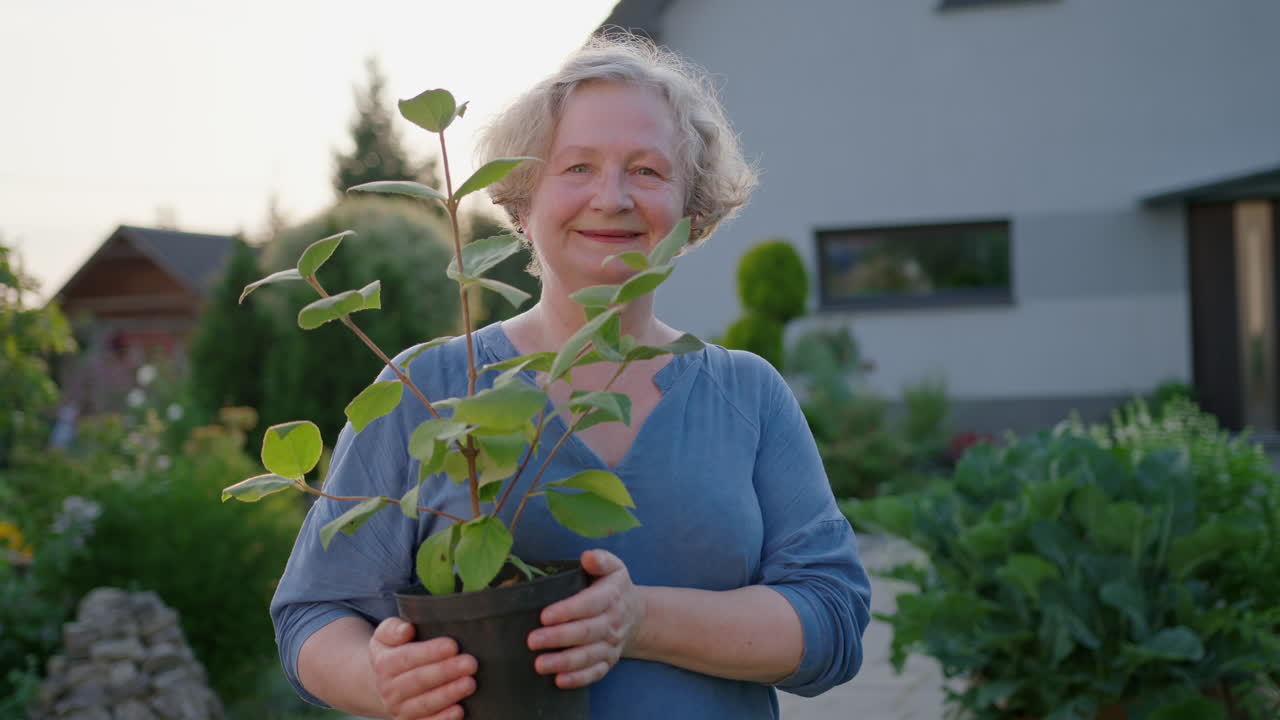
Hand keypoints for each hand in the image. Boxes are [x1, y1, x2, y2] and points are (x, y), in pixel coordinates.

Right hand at [369, 617, 476, 719]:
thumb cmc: (395, 652)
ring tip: (470, 683)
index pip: (408, 657)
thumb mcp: (386, 636)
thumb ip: (393, 629)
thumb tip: (406, 630)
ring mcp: (399, 709)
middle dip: (446, 671)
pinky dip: (443, 719)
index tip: (453, 646)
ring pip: (425, 704)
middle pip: (419, 680)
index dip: (431, 652)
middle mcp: (389, 689)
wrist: (386, 684)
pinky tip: (459, 710)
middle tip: (470, 663)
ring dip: (448, 694)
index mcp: (384, 663)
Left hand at [527, 549, 645, 688]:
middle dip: (558, 638)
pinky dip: (578, 679)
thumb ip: (601, 560)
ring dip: (564, 662)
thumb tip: (587, 556)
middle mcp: (613, 622)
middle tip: (532, 641)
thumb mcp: (614, 568)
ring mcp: (611, 645)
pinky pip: (595, 673)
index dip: (568, 611)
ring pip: (588, 656)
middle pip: (586, 632)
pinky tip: (559, 681)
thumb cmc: (614, 588)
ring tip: (539, 664)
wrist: (636, 615)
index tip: (544, 615)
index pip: (589, 604)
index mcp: (611, 596)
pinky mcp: (608, 661)